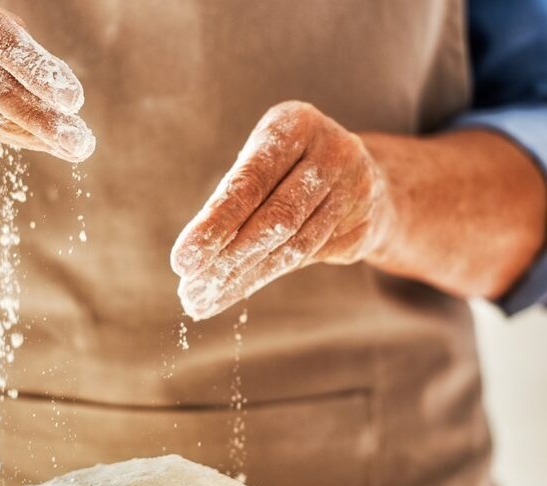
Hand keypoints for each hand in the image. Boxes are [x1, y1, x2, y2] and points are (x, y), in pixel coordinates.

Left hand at [171, 101, 391, 319]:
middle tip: (191, 292)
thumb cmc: (289, 167)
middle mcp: (332, 151)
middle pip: (276, 218)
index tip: (182, 261)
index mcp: (297, 124)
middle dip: (227, 259)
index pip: (250, 182)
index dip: (215, 224)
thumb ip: (234, 197)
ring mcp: (355, 188)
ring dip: (243, 277)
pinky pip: (309, 257)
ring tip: (204, 300)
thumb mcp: (262, 163)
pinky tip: (235, 291)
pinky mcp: (364, 224)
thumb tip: (193, 258)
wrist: (363, 176)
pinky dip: (266, 277)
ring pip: (293, 245)